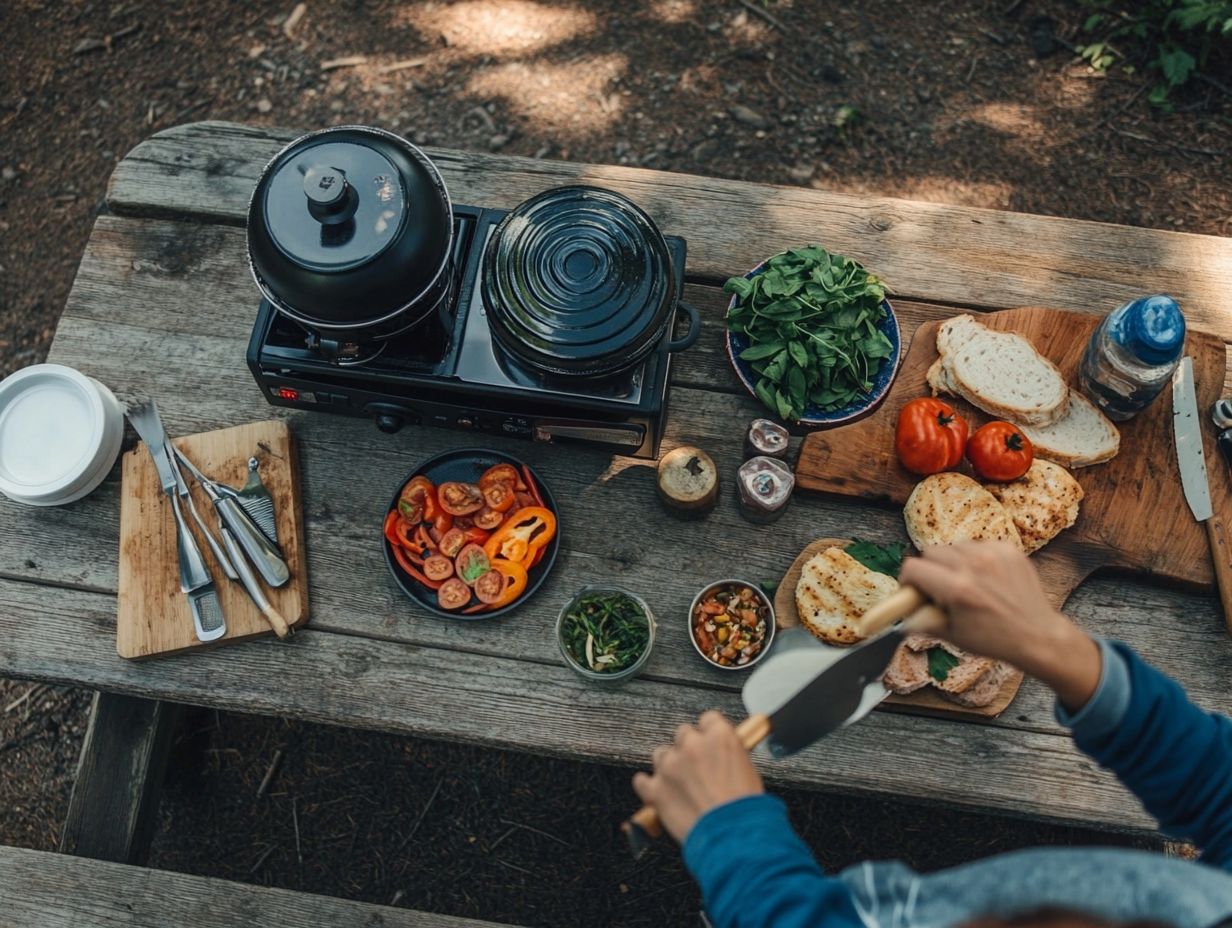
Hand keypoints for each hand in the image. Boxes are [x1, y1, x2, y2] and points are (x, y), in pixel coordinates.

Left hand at [632, 711, 763, 842]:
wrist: (733, 838)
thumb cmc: (745, 810)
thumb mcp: (749, 771)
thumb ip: (729, 755)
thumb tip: (722, 755)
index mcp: (719, 736)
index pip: (708, 720)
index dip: (709, 734)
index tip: (709, 745)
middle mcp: (693, 745)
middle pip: (683, 734)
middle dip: (688, 749)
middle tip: (697, 769)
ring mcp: (671, 766)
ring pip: (662, 754)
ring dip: (669, 766)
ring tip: (681, 785)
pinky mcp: (656, 789)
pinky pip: (642, 780)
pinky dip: (648, 787)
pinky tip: (657, 793)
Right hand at [898, 542, 1100, 710]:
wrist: (1038, 635)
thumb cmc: (995, 639)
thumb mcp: (952, 636)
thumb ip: (921, 622)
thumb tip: (900, 617)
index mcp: (957, 589)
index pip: (913, 567)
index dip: (908, 580)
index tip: (914, 589)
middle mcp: (974, 566)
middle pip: (930, 552)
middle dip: (930, 569)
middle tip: (940, 588)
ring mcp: (993, 554)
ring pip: (954, 546)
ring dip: (953, 562)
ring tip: (966, 582)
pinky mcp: (1009, 549)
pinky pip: (978, 544)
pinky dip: (975, 558)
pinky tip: (985, 577)